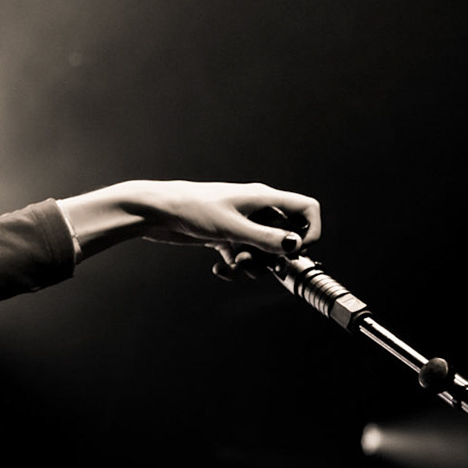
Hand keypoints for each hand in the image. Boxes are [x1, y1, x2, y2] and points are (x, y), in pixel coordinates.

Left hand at [131, 179, 322, 264]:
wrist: (157, 211)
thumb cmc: (193, 210)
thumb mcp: (233, 228)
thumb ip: (266, 239)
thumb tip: (295, 247)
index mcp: (263, 198)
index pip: (306, 208)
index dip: (310, 231)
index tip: (297, 251)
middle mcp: (255, 210)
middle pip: (283, 236)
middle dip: (272, 255)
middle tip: (253, 262)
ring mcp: (240, 224)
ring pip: (261, 250)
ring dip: (252, 264)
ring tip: (234, 265)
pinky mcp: (224, 237)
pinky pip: (241, 256)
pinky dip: (234, 266)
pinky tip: (219, 268)